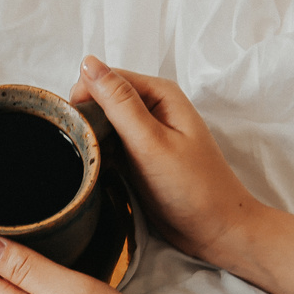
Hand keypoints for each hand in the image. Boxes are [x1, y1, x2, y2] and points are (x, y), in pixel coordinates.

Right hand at [71, 56, 261, 265]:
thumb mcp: (151, 142)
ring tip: (90, 162)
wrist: (217, 230)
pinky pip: (108, 146)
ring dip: (91, 139)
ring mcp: (145, 133)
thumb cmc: (193, 187)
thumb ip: (119, 102)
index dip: (84, 97)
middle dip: (86, 119)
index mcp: (160, 94)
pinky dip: (99, 155)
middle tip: (85, 150)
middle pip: (101, 99)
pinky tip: (96, 170)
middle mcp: (153, 108)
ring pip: (102, 124)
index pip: (105, 77)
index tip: (76, 126)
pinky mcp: (139, 157)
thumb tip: (88, 63)